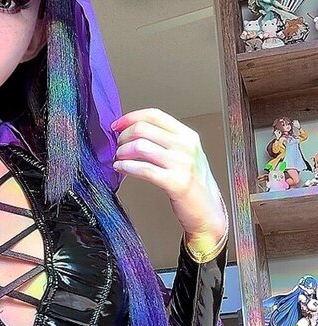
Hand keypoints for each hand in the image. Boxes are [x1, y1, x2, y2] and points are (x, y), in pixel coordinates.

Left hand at [111, 108, 227, 244]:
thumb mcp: (186, 154)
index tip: (117, 125)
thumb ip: (165, 141)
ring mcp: (182, 164)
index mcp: (187, 135)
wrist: (208, 211)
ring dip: (122, 152)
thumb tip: (134, 131)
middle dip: (123, 136)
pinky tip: (121, 169)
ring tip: (119, 159)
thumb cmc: (194, 183)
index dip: (131, 117)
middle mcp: (185, 146)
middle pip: (143, 129)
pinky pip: (143, 169)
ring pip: (140, 146)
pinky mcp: (175, 182)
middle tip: (118, 146)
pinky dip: (126, 167)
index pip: (154, 115)